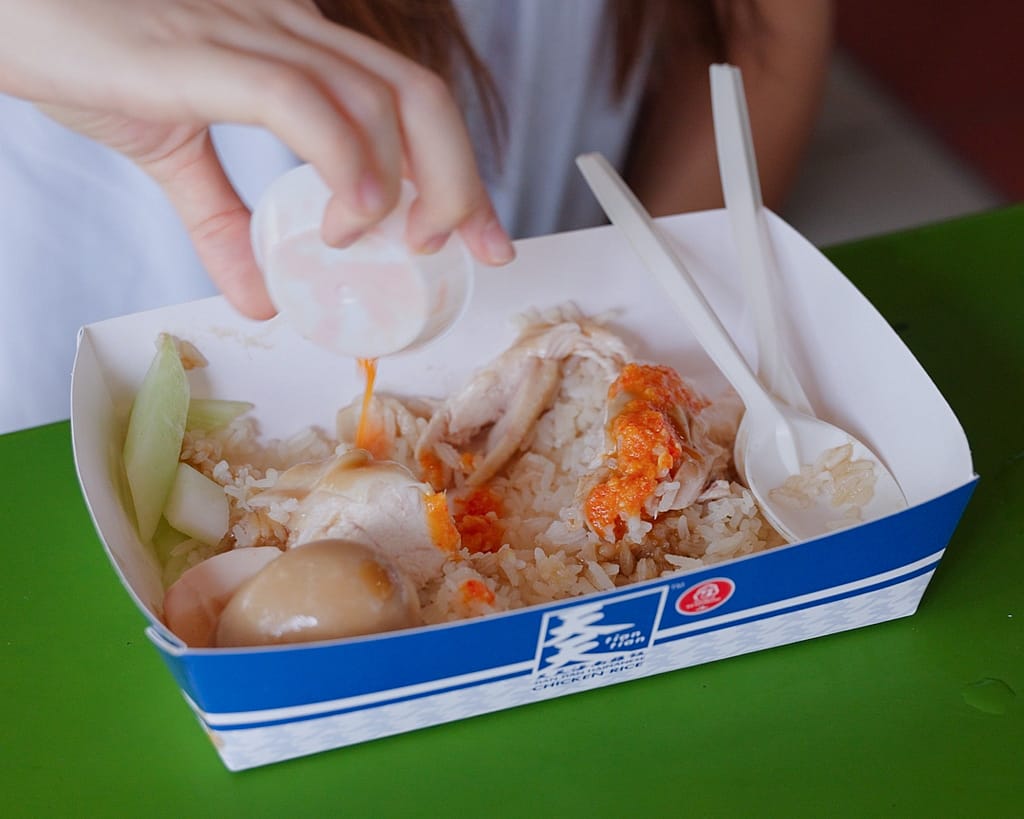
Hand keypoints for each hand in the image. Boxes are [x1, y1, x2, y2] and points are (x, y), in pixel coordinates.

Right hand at [0, 0, 513, 317]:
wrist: (5, 2)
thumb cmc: (83, 50)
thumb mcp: (169, 147)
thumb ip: (221, 220)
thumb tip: (259, 296)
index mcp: (290, 44)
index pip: (405, 97)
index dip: (460, 169)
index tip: (483, 237)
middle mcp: (287, 28)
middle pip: (417, 96)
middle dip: (464, 182)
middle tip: (469, 251)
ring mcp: (248, 34)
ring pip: (376, 99)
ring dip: (410, 183)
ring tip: (391, 242)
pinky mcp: (199, 54)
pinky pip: (299, 103)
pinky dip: (343, 163)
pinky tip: (350, 218)